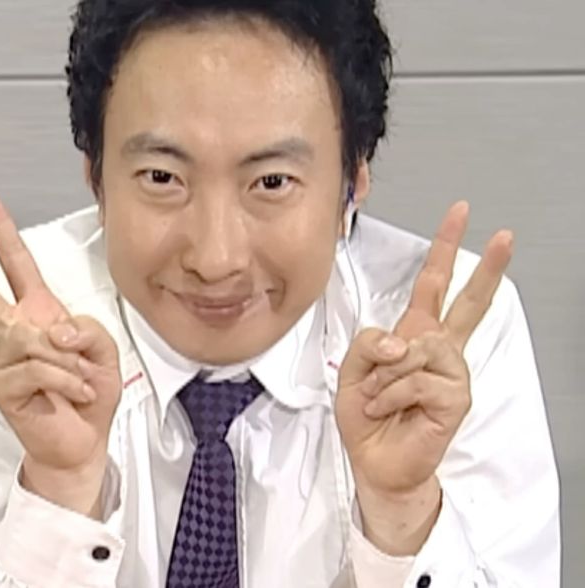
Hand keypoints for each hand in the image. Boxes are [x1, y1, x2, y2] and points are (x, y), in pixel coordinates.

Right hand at [0, 186, 121, 515]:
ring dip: (69, 360)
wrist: (84, 440)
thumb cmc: (89, 394)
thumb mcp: (103, 349)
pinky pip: (42, 368)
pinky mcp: (3, 385)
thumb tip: (53, 327)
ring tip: (79, 380)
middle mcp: (16, 332)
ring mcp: (5, 359)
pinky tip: (74, 394)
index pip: (18, 265)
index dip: (2, 230)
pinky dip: (68, 381)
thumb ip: (85, 326)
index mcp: (40, 314)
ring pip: (35, 338)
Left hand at [335, 201, 512, 552]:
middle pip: (467, 301)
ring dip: (386, 374)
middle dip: (486, 267)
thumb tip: (404, 341)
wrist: (375, 460)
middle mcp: (437, 349)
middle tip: (505, 237)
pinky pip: (417, 379)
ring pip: (419, 347)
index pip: (433, 285)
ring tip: (380, 395)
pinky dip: (392, 394)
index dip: (445, 249)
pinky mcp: (456, 397)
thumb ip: (370, 343)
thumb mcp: (352, 370)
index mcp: (414, 334)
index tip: (460, 215)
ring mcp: (451, 373)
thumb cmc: (368, 416)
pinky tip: (390, 408)